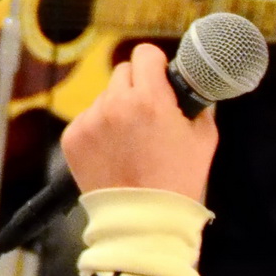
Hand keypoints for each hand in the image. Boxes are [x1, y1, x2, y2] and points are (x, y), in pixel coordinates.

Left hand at [60, 44, 217, 200]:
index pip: (144, 54)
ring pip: (104, 97)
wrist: (142, 221)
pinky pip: (87, 119)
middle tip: (148, 112)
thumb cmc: (176, 182)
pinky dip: (98, 130)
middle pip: (122, 72)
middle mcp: (114, 104)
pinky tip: (113, 152)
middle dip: (136, 86)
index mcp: (149, 99)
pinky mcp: (72, 137)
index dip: (155, 64)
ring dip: (116, 109)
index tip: (159, 76)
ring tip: (130, 141)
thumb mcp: (203, 139)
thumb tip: (189, 86)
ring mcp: (89, 120)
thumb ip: (197, 105)